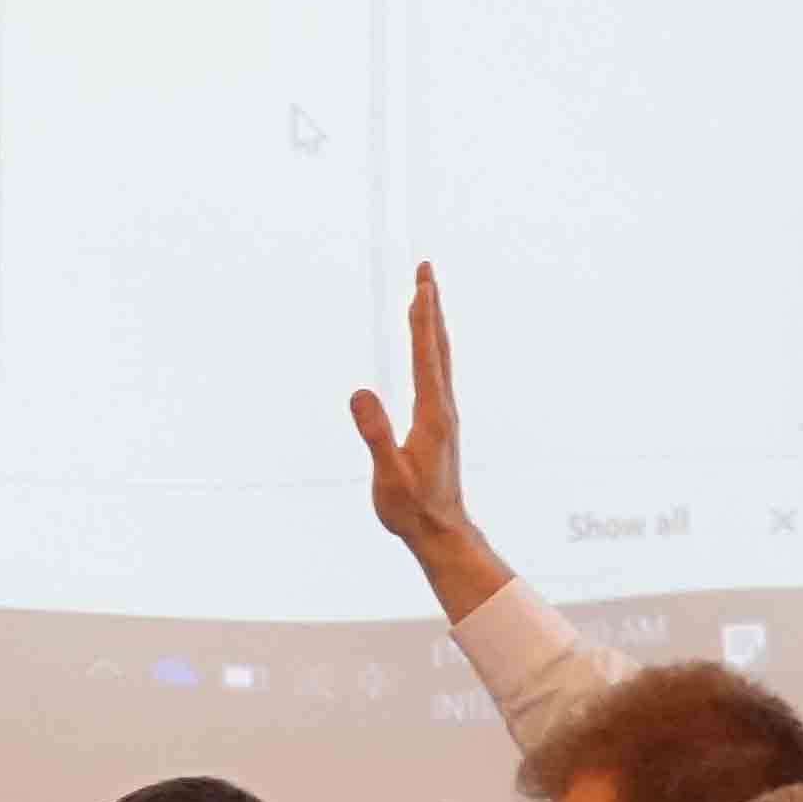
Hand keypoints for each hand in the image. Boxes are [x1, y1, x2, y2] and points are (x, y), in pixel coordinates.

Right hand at [350, 263, 518, 614]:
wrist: (440, 532)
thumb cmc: (412, 508)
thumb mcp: (388, 475)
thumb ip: (375, 435)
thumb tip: (359, 392)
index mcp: (432, 414)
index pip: (427, 355)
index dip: (422, 318)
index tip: (422, 284)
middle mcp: (443, 408)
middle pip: (438, 346)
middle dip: (431, 306)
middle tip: (426, 269)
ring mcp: (443, 414)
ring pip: (440, 357)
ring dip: (432, 322)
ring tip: (425, 294)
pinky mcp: (439, 423)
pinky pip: (435, 372)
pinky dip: (430, 346)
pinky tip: (426, 346)